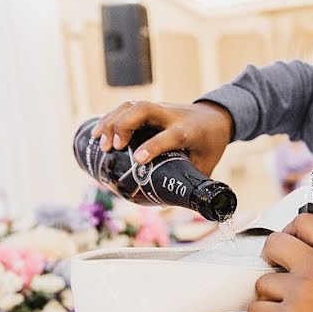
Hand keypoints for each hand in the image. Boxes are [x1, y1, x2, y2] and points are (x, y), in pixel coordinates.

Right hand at [92, 101, 232, 175]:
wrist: (215, 116)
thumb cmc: (210, 145)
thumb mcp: (206, 165)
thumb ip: (188, 183)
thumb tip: (167, 206)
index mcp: (189, 131)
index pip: (169, 135)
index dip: (153, 146)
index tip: (138, 160)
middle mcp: (172, 116)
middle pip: (144, 109)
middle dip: (125, 125)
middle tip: (115, 148)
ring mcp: (160, 109)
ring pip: (132, 105)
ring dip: (112, 121)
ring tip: (101, 145)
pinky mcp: (150, 109)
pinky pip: (127, 107)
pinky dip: (110, 118)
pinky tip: (97, 133)